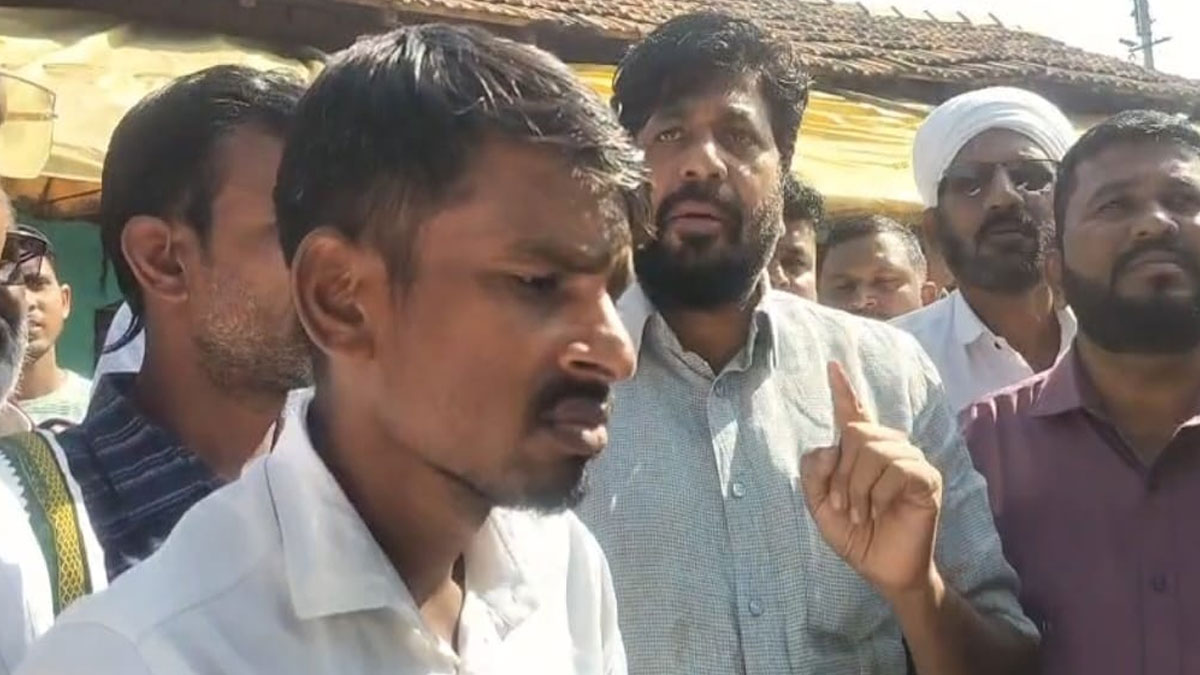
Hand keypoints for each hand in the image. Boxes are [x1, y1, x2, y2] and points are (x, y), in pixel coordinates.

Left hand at [801, 361, 943, 597]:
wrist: (883, 570)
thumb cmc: (858, 536)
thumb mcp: (822, 506)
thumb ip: (815, 474)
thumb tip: (830, 446)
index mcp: (863, 453)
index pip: (853, 414)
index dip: (843, 390)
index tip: (832, 365)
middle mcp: (890, 449)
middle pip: (856, 433)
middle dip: (841, 474)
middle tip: (845, 505)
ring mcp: (911, 461)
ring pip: (873, 450)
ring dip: (857, 487)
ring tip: (861, 513)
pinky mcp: (927, 478)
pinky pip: (896, 469)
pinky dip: (877, 494)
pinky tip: (879, 512)